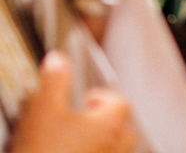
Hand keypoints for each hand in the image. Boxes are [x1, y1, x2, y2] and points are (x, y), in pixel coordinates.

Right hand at [9, 51, 137, 152]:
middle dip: (108, 120)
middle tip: (85, 119)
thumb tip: (58, 59)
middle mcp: (117, 147)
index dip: (102, 97)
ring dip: (104, 141)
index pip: (120, 102)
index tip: (85, 98)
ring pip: (118, 149)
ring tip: (81, 140)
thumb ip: (54, 81)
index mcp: (110, 125)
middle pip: (125, 128)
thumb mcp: (42, 111)